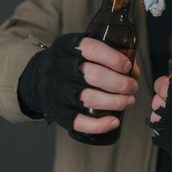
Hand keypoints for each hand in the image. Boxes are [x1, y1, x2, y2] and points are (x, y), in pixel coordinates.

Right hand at [17, 33, 139, 136]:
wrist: (38, 78)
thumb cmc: (70, 62)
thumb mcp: (82, 49)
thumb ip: (108, 55)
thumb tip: (133, 71)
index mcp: (68, 47)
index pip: (92, 49)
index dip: (114, 58)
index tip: (127, 66)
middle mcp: (60, 68)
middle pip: (94, 76)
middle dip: (120, 83)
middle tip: (132, 87)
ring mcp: (57, 91)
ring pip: (89, 98)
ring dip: (115, 102)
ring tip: (128, 101)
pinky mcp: (58, 112)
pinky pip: (79, 121)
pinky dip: (99, 124)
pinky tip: (114, 121)